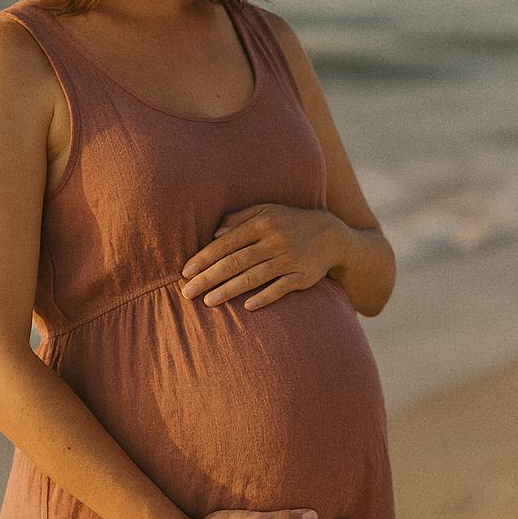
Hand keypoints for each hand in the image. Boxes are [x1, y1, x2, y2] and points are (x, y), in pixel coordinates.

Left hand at [179, 203, 344, 310]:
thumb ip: (239, 219)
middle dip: (210, 277)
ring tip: (208, 301)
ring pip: (255, 276)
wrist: (331, 235)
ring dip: (230, 290)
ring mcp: (290, 259)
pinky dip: (265, 297)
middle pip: (236, 262)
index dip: (205, 258)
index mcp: (262, 224)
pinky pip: (281, 288)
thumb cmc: (289, 222)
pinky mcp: (303, 276)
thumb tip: (214, 235)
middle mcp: (275, 241)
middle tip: (187, 292)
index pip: (227, 243)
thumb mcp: (266, 212)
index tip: (186, 272)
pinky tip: (247, 307)